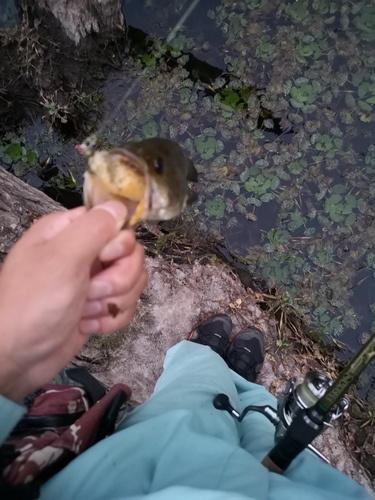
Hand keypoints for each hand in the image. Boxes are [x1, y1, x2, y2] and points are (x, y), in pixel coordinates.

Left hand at [0, 201, 146, 402]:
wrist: (19, 357)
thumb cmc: (34, 303)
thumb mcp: (62, 259)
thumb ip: (94, 228)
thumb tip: (120, 206)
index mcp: (69, 231)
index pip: (115, 222)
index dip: (117, 243)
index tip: (103, 259)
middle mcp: (83, 252)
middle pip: (131, 254)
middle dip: (118, 278)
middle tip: (91, 291)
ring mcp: (93, 281)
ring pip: (133, 280)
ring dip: (113, 301)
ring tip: (86, 312)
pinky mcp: (100, 306)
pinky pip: (127, 304)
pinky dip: (112, 319)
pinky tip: (88, 325)